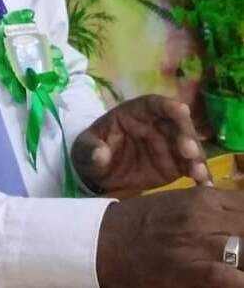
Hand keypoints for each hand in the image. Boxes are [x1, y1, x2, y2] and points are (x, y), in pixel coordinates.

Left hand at [71, 95, 210, 193]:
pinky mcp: (174, 165)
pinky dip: (199, 175)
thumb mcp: (84, 148)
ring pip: (188, 146)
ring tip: (199, 174)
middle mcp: (155, 126)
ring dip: (197, 158)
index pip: (152, 104)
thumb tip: (100, 153)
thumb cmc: (90, 151)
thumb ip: (91, 149)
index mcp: (133, 113)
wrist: (97, 175)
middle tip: (190, 152)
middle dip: (186, 134)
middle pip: (176, 124)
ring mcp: (167, 146)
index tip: (181, 110)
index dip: (167, 105)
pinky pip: (190, 167)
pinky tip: (205, 186)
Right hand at [97, 187, 243, 286]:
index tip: (242, 230)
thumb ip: (213, 209)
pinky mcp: (199, 272)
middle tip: (240, 252)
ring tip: (238, 264)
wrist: (107, 242)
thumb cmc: (143, 223)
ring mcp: (203, 243)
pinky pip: (236, 279)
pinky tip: (237, 279)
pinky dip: (241, 280)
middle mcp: (207, 216)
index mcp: (204, 198)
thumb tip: (239, 218)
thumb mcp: (180, 205)